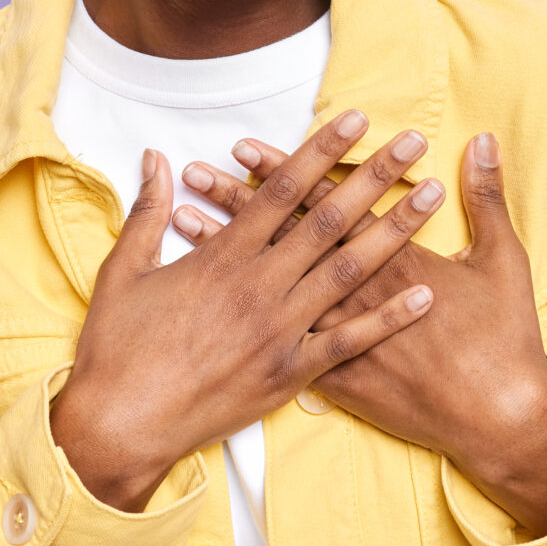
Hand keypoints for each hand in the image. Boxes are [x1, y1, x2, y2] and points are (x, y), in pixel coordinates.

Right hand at [49, 111, 446, 511]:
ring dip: (394, 231)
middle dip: (376, 177)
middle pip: (328, 219)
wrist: (120, 426)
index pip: (282, 189)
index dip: (322, 150)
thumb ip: (146, 211)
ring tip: (431, 197)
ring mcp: (280, 331)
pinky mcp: (289, 374)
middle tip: (414, 142)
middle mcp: (259, 287)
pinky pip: (350, 343)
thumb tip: (155, 158)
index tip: (356, 119)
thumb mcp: (123, 270)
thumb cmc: (115, 349)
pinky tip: (426, 295)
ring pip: (349, 271)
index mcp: (222, 257)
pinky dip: (389, 319)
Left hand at [183, 131, 546, 535]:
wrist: (496, 419)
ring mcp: (339, 337)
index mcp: (390, 259)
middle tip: (202, 169)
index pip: (325, 203)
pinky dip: (239, 313)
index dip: (285, 173)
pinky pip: (275, 338)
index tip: (247, 147)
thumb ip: (487, 198)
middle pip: (285, 236)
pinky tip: (209, 293)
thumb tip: (483, 141)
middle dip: (241, 199)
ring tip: (189, 216)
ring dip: (230, 248)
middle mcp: (353, 293)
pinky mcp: (335, 376)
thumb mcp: (503, 260)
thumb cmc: (503, 340)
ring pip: (270, 282)